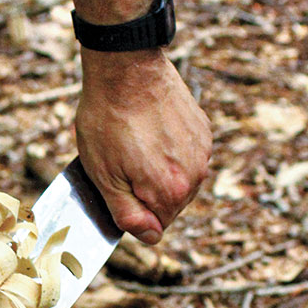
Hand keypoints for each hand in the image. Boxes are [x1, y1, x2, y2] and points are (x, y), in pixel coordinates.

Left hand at [75, 48, 210, 244]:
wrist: (126, 69)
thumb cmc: (107, 121)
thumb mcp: (104, 177)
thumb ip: (127, 215)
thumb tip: (151, 238)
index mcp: (170, 192)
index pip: (154, 226)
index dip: (131, 210)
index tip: (116, 185)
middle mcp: (195, 175)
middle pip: (168, 204)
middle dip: (144, 191)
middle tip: (120, 161)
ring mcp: (202, 150)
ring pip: (178, 179)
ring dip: (158, 170)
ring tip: (134, 142)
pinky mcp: (202, 129)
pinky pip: (186, 155)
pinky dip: (169, 149)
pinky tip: (150, 129)